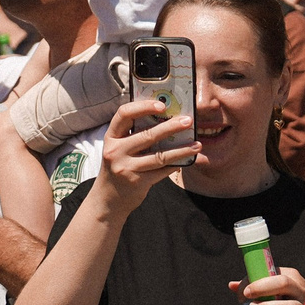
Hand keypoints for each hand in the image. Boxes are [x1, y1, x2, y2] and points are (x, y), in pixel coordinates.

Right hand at [90, 96, 197, 218]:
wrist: (108, 199)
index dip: (143, 106)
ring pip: (159, 156)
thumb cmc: (118, 167)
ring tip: (197, 144)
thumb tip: (166, 119)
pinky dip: (176, 164)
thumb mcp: (118, 148)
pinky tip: (187, 160)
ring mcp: (126, 168)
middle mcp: (115, 151)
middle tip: (188, 121)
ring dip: (181, 150)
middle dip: (171, 126)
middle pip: (147, 135)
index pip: (124, 114)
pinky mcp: (137, 182)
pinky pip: (162, 171)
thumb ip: (134, 135)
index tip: (162, 105)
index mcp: (111, 137)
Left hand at [230, 265, 304, 304]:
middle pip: (284, 284)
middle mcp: (301, 290)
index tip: (244, 291)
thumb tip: (232, 285)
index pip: (274, 273)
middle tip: (247, 296)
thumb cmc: (284, 298)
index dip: (257, 281)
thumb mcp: (272, 288)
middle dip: (262, 288)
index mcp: (292, 277)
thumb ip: (253, 286)